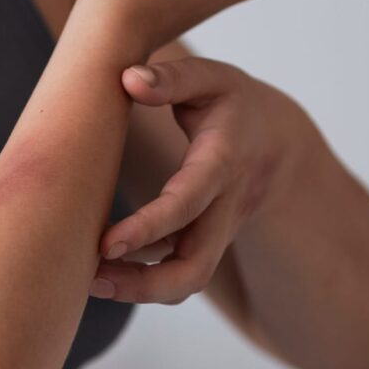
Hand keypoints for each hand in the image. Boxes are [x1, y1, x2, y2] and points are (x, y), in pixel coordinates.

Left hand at [88, 58, 300, 303]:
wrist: (278, 142)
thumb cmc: (233, 103)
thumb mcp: (211, 78)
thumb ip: (172, 78)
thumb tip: (129, 79)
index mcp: (222, 162)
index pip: (188, 203)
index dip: (148, 227)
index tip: (106, 244)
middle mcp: (224, 207)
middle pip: (195, 266)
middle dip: (146, 285)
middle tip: (92, 280)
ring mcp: (217, 232)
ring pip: (187, 280)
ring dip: (140, 290)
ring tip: (89, 283)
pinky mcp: (204, 244)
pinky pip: (177, 273)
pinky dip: (142, 280)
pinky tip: (101, 273)